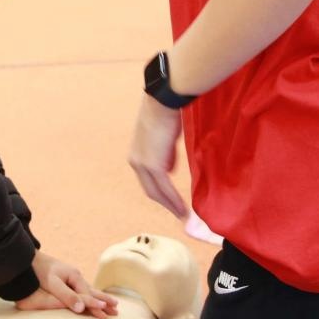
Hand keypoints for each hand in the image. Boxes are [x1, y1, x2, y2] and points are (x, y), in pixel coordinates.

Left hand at [18, 252, 117, 318]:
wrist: (29, 258)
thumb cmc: (39, 270)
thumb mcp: (52, 283)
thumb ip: (66, 296)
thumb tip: (81, 308)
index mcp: (74, 276)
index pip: (87, 295)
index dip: (96, 307)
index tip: (104, 317)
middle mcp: (76, 276)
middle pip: (92, 292)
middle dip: (104, 302)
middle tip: (117, 311)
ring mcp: (72, 276)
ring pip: (89, 290)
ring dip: (99, 299)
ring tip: (111, 304)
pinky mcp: (66, 278)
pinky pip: (82, 289)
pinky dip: (90, 295)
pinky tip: (91, 297)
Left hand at [128, 93, 187, 219]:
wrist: (163, 103)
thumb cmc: (167, 114)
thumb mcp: (165, 138)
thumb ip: (166, 155)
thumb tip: (170, 168)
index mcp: (137, 154)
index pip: (147, 179)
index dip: (160, 191)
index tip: (171, 200)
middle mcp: (136, 161)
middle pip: (150, 189)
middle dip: (165, 203)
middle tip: (178, 213)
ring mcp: (143, 164)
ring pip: (156, 192)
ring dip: (170, 205)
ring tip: (182, 215)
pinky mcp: (153, 166)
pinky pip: (165, 188)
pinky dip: (174, 200)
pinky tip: (183, 209)